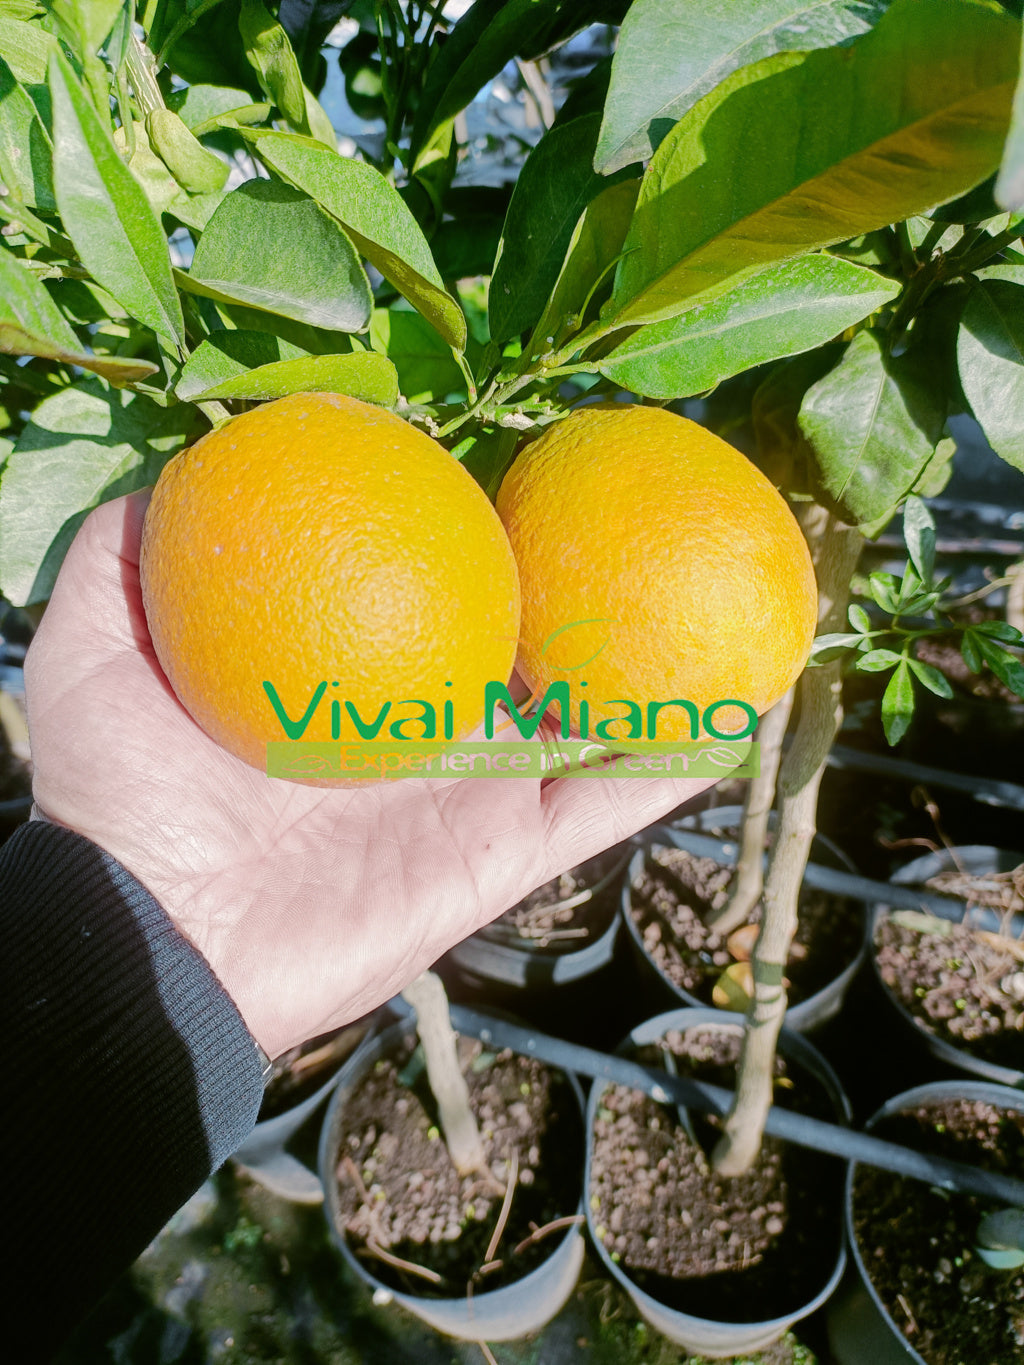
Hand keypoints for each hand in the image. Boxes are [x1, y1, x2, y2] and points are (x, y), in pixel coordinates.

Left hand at [25, 492, 715, 1056]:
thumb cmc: (124, 798)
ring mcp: (480, 789)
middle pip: (532, 641)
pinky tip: (745, 698)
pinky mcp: (507, 852)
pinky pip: (609, 801)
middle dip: (593, 585)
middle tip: (656, 510)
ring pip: (594, 716)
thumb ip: (122, 558)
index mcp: (356, 672)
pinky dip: (676, 757)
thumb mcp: (95, 651)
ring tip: (737, 596)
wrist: (156, 935)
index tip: (533, 458)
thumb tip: (168, 468)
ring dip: (664, 665)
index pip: (437, 583)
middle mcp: (433, 724)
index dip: (486, 524)